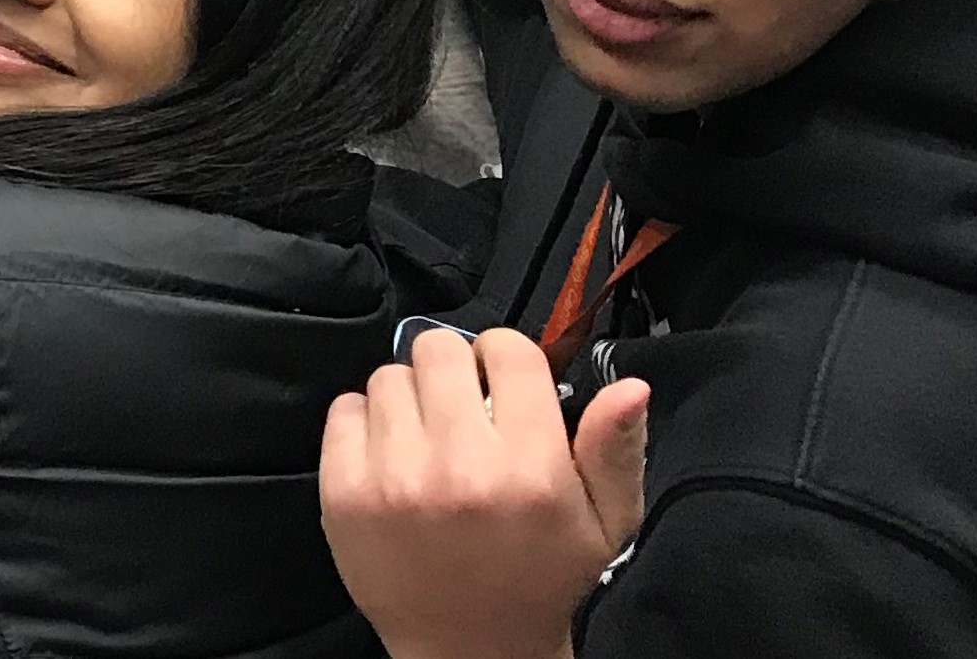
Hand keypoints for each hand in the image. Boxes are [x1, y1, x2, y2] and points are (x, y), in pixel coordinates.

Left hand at [321, 326, 648, 658]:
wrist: (470, 648)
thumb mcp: (604, 521)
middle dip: (455, 370)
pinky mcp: (344, 492)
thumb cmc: (540, 579)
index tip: (506, 386)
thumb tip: (631, 386)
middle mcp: (460, 465)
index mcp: (530, 467)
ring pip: (390, 375)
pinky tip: (392, 458)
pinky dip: (365, 423)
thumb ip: (616, 448)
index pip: (507, 350)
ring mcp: (394, 477)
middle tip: (464, 411)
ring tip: (429, 441)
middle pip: (439, 348)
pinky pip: (344, 408)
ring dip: (410, 398)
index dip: (507, 359)